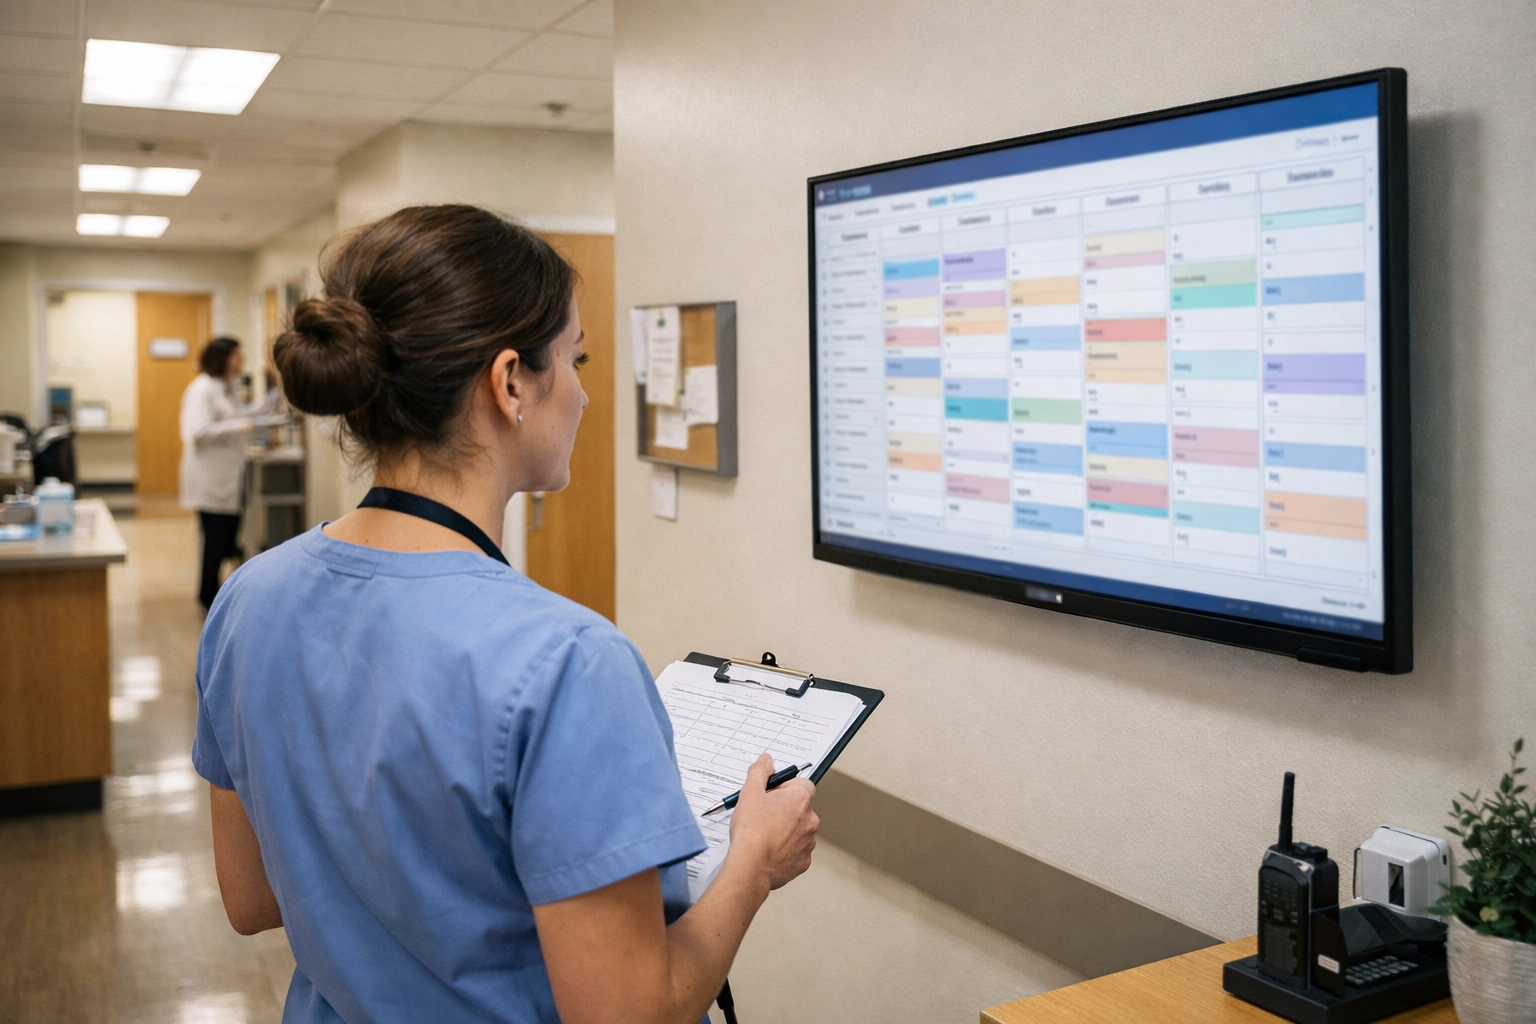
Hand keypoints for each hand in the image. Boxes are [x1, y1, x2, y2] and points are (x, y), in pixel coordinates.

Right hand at [726, 752, 818, 890]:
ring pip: (799, 829)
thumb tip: (767, 760)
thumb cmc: (751, 832)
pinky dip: (785, 849)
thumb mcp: (749, 792)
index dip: (785, 787)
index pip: (802, 784)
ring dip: (786, 829)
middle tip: (763, 815)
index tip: (771, 794)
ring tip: (764, 835)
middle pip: (800, 807)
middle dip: (784, 809)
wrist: (750, 868)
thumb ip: (760, 771)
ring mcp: (808, 842)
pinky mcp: (803, 861)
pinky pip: (796, 850)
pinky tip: (769, 850)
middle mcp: (810, 819)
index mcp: (800, 799)